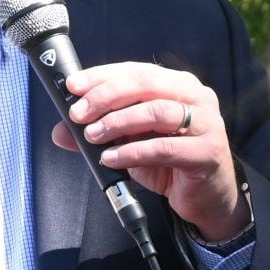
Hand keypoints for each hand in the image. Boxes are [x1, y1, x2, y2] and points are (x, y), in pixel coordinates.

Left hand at [57, 62, 248, 244]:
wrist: (206, 198)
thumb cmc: (169, 163)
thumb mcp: (129, 143)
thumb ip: (98, 133)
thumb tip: (60, 131)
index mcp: (176, 84)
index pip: (136, 71)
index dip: (102, 76)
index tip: (72, 86)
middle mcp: (195, 96)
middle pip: (146, 84)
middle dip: (106, 96)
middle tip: (78, 113)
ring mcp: (206, 123)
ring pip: (157, 111)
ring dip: (118, 122)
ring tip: (92, 135)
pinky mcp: (208, 152)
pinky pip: (165, 147)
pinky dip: (133, 152)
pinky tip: (111, 158)